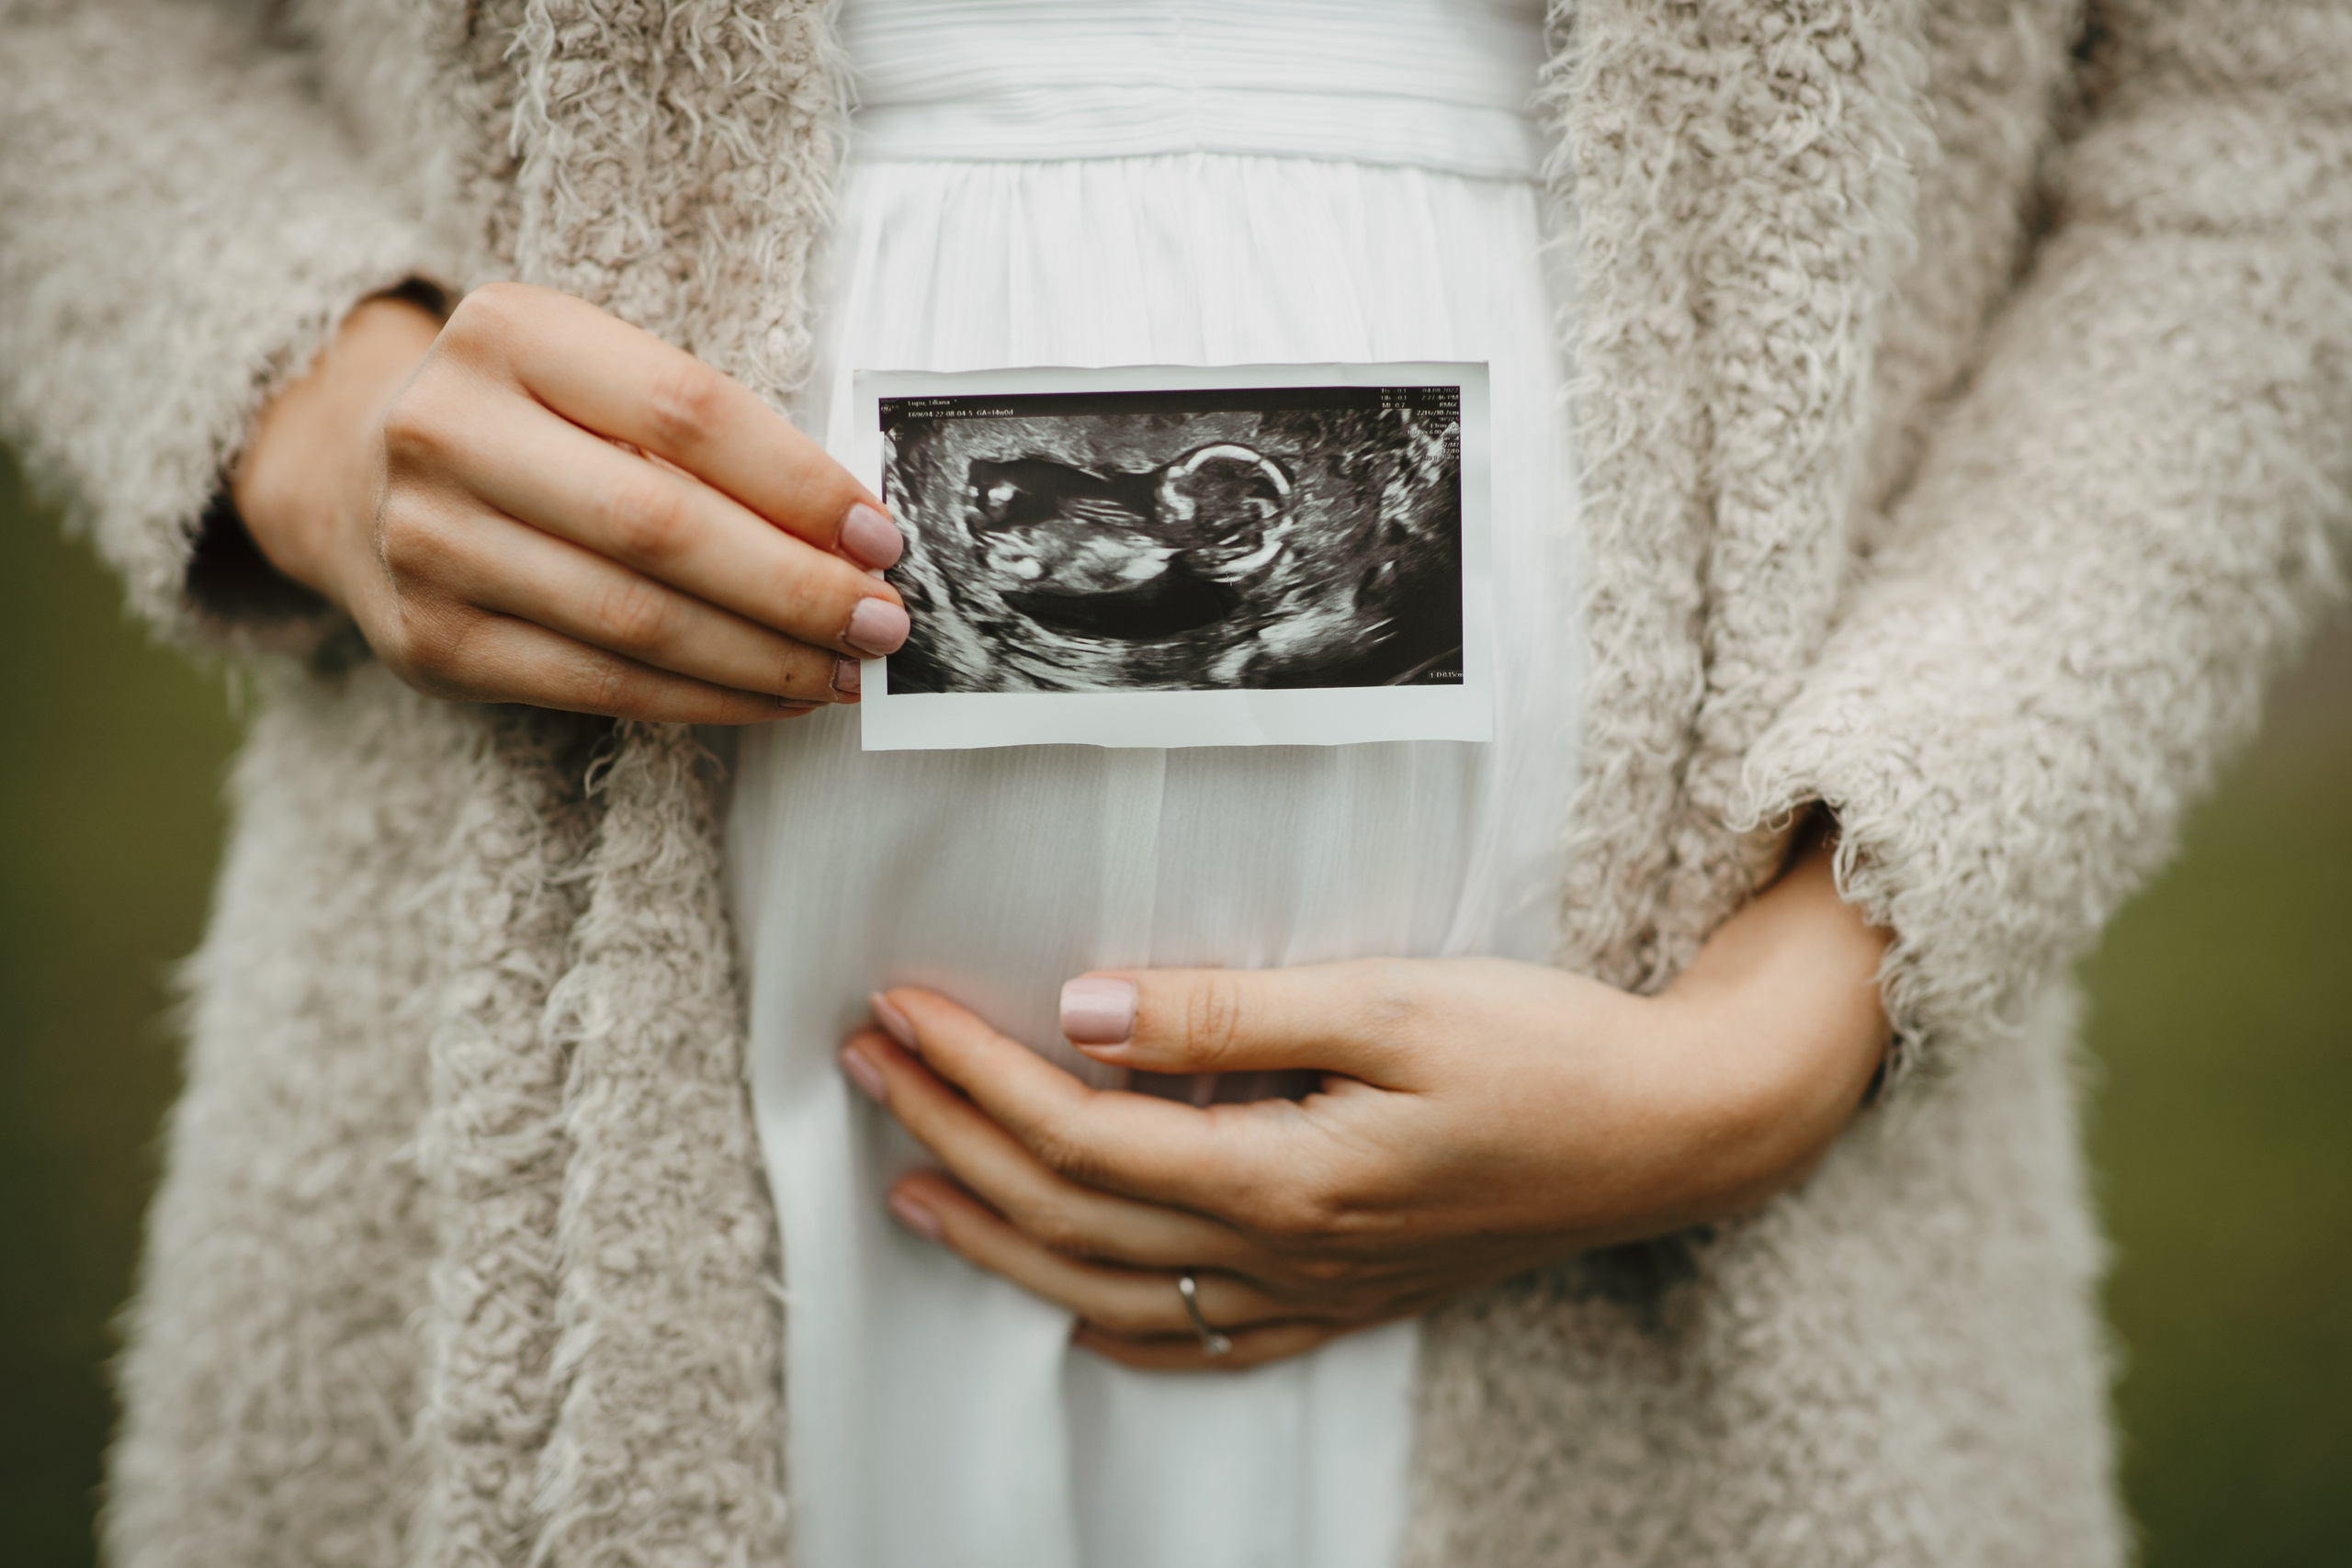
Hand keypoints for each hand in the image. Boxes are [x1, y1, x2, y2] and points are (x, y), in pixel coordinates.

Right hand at [230, 283, 909, 721]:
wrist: (355, 472)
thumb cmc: (531, 420)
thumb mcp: (595, 374)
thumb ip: (703, 432)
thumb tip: (853, 533)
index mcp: (510, 332)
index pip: (686, 413)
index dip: (798, 483)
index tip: (880, 536)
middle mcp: (450, 431)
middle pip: (663, 528)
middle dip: (795, 589)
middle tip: (883, 624)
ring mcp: (429, 543)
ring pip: (637, 623)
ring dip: (766, 659)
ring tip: (846, 670)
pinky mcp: (431, 642)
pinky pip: (600, 687)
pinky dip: (707, 699)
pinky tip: (776, 696)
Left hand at [839, 839, 1889, 1369]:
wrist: (1680, 1131)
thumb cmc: (1549, 1050)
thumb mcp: (1392, 1002)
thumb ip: (1231, 1012)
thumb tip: (1086, 1006)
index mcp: (1286, 1177)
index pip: (1079, 1131)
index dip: (974, 1071)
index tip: (899, 1010)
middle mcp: (1285, 1255)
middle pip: (1070, 1212)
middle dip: (953, 1136)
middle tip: (867, 1067)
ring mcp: (1317, 1292)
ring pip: (1112, 1290)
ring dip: (998, 1238)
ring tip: (913, 1187)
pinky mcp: (1352, 1299)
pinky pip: (1205, 1342)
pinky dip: (1116, 1325)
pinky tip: (1072, 1309)